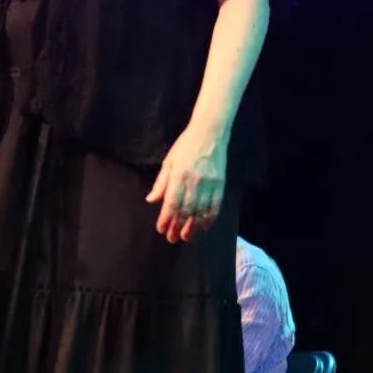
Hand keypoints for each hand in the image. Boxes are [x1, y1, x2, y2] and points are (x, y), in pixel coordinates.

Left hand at [146, 123, 228, 243]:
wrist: (210, 133)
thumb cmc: (185, 146)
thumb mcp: (168, 161)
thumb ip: (161, 183)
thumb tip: (151, 200)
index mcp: (178, 175)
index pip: (171, 202)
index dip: (166, 218)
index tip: (161, 229)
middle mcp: (194, 181)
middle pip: (185, 210)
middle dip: (178, 226)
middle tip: (172, 239)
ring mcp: (209, 183)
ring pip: (201, 210)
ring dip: (193, 226)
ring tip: (187, 237)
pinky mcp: (220, 184)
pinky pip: (216, 205)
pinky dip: (210, 218)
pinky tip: (204, 226)